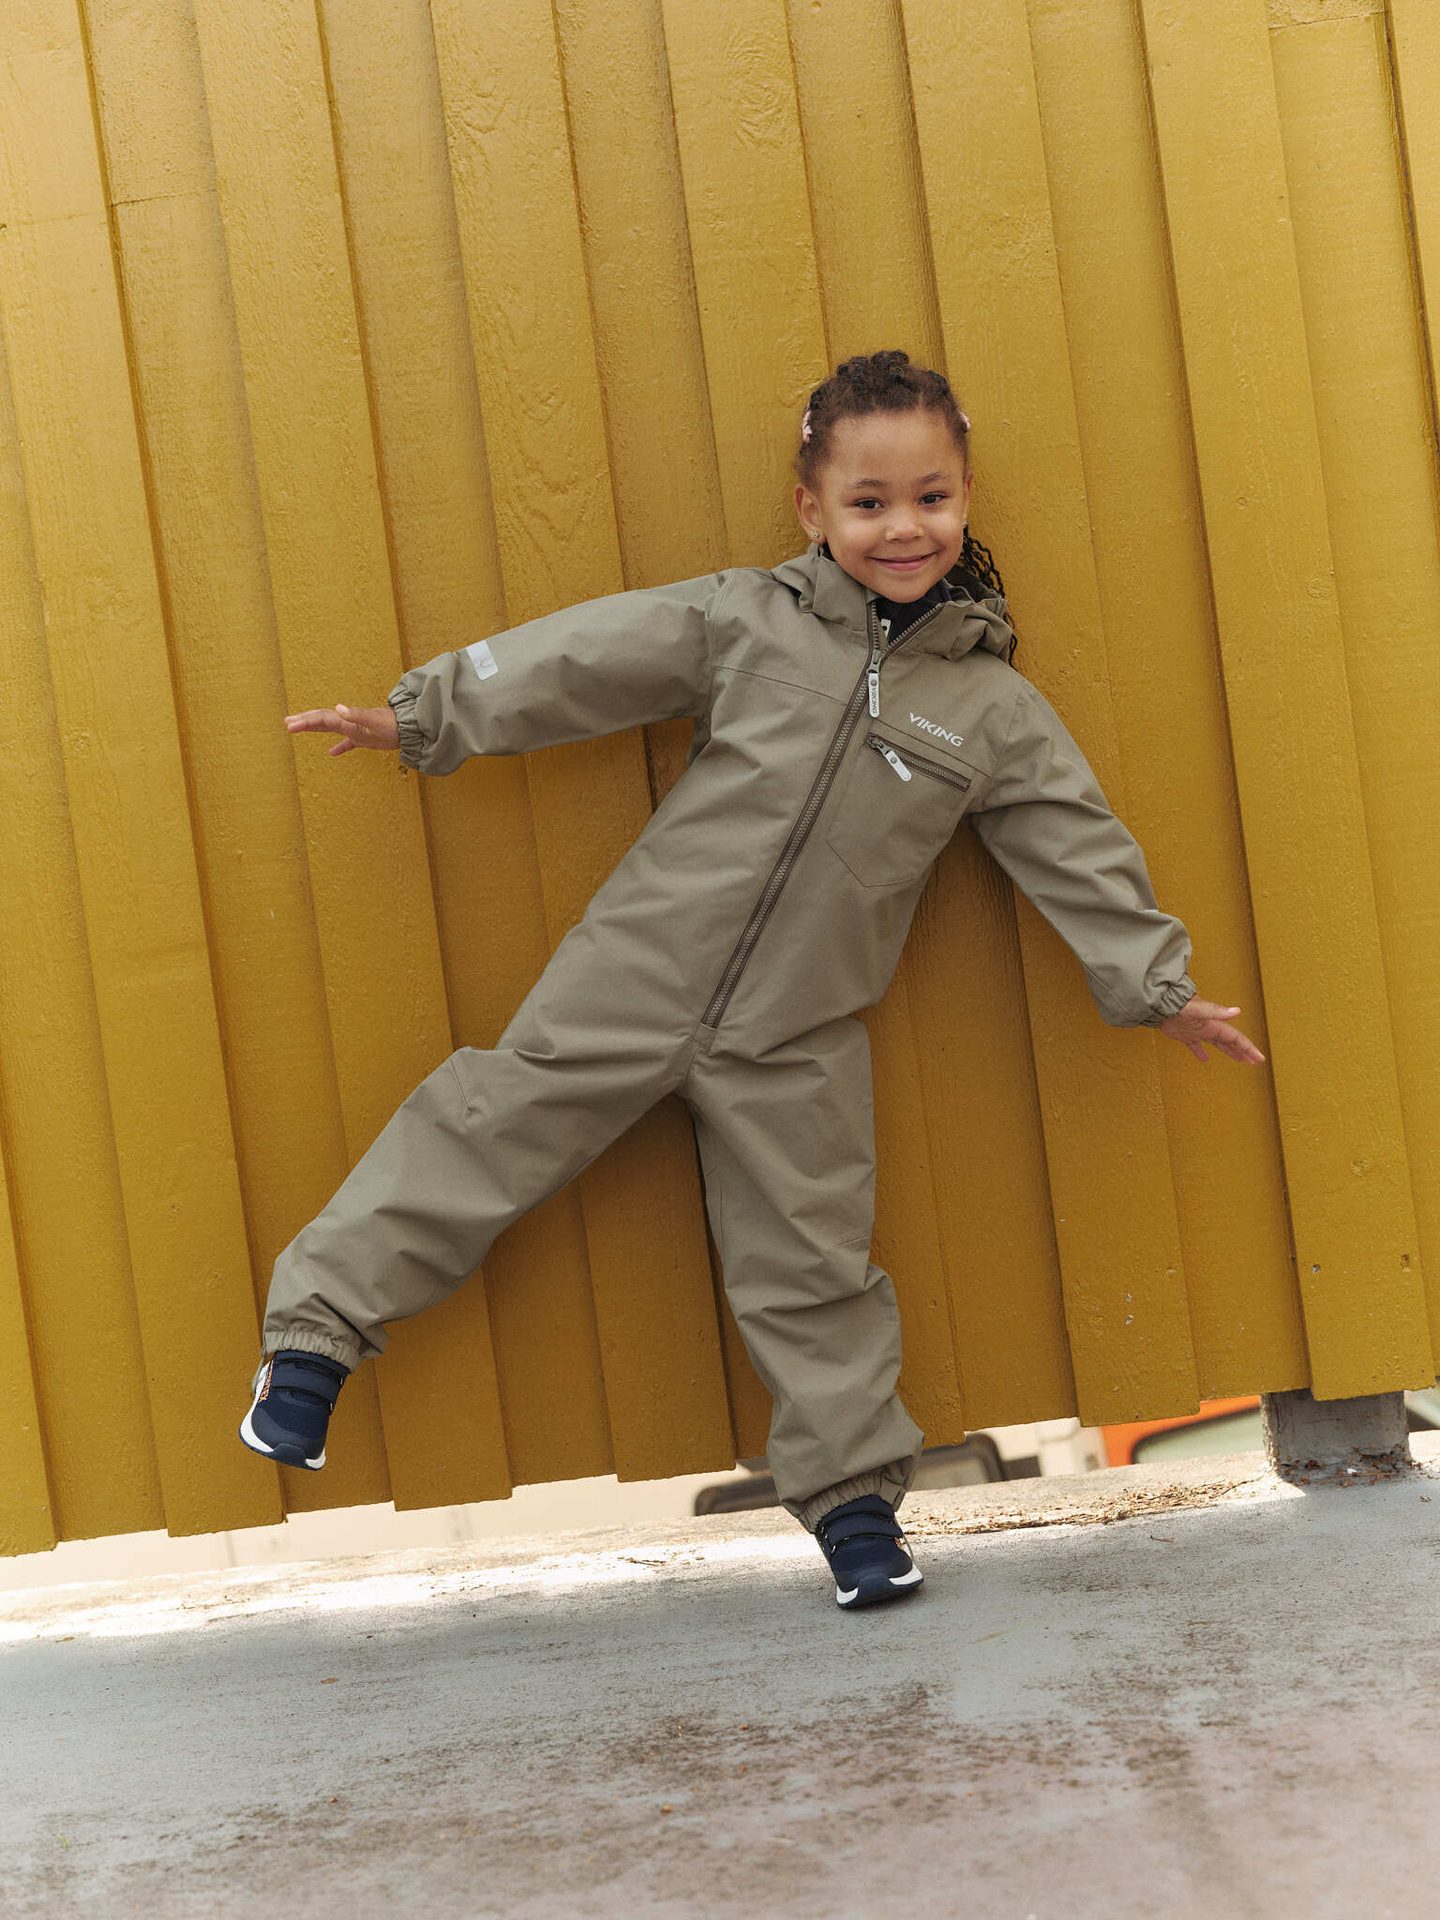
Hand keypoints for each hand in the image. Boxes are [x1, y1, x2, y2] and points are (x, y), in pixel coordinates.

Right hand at [283, 702, 399, 755]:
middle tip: (287, 723)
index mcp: (347, 720)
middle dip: (304, 721)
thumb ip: (356, 714)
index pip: (321, 719)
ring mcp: (355, 730)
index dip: (305, 721)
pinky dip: (338, 747)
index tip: (290, 725)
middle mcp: (348, 722)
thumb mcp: (373, 720)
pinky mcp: (364, 738)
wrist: (410, 728)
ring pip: (329, 728)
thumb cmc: (392, 725)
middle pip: (321, 720)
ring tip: (298, 729)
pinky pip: (347, 743)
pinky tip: (331, 753)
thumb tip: (338, 708)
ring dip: (314, 729)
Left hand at [1158, 995, 1265, 1064]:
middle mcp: (1209, 1028)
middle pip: (1230, 1042)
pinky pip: (1196, 1046)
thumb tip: (1237, 1011)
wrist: (1161, 1004)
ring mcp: (1198, 1031)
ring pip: (1218, 1044)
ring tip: (1239, 1060)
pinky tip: (1204, 1059)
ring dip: (1229, 1052)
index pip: (1236, 1038)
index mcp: (1215, 1024)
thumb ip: (1217, 1011)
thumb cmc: (1178, 1005)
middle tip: (1254, 1061)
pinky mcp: (1185, 1035)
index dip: (1248, 1048)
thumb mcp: (1200, 1009)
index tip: (1259, 1057)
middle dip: (1243, 1051)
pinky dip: (1201, 1053)